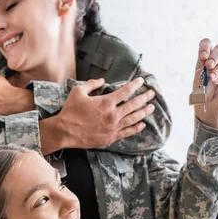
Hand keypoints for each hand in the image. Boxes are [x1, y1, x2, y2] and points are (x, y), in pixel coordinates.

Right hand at [40, 77, 155, 153]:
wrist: (65, 131)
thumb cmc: (70, 111)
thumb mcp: (78, 92)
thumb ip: (91, 84)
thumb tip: (102, 80)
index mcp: (106, 102)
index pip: (125, 91)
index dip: (135, 85)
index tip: (141, 81)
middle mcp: (113, 115)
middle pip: (133, 105)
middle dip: (144, 98)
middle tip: (152, 93)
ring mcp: (113, 127)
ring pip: (133, 119)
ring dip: (144, 112)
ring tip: (151, 107)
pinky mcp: (110, 137)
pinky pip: (127, 132)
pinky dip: (136, 128)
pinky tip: (142, 124)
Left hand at [193, 39, 217, 129]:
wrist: (209, 102)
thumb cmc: (202, 89)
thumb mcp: (198, 80)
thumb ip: (201, 71)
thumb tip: (206, 64)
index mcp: (207, 56)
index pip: (207, 43)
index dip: (205, 47)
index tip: (202, 57)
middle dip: (214, 57)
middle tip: (208, 66)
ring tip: (212, 79)